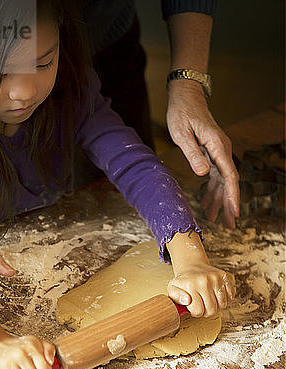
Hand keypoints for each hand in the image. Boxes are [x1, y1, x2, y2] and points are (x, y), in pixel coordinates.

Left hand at [166, 81, 239, 227]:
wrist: (186, 97)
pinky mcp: (212, 153)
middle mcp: (222, 150)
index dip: (232, 196)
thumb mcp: (182, 134)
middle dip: (230, 204)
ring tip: (214, 220)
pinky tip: (206, 204)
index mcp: (217, 146)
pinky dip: (212, 191)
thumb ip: (192, 154)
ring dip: (219, 200)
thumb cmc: (182, 113)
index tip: (235, 212)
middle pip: (229, 182)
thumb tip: (203, 173)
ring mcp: (218, 152)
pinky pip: (215, 176)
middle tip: (230, 224)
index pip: (229, 176)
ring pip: (222, 181)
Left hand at [167, 263, 234, 317]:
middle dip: (207, 312)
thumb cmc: (183, 281)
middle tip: (202, 307)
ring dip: (217, 307)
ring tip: (209, 302)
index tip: (194, 308)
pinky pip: (231, 296)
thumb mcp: (172, 289)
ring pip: (223, 304)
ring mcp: (216, 278)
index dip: (196, 313)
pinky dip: (225, 300)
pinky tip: (217, 297)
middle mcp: (204, 281)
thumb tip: (187, 300)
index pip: (198, 310)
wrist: (192, 266)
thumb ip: (175, 297)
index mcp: (191, 285)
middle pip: (212, 309)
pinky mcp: (225, 276)